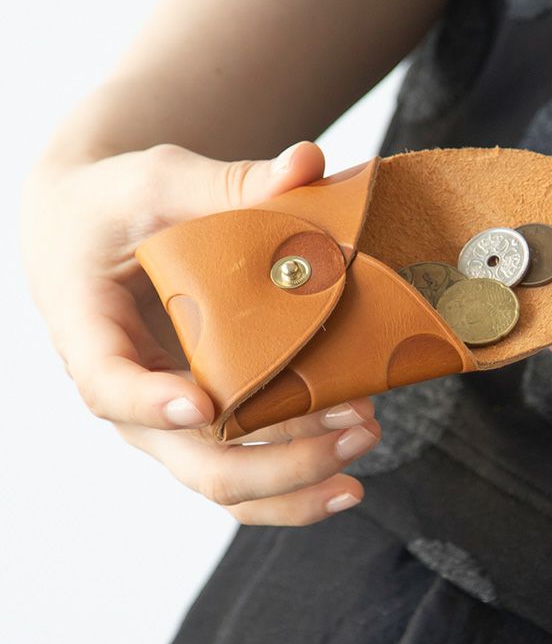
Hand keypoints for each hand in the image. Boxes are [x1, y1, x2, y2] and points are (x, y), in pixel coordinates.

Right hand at [20, 127, 380, 524]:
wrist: (95, 233)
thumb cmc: (115, 206)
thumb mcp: (157, 181)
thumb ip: (226, 181)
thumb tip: (307, 163)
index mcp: (91, 335)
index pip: (110, 386)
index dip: (152, 404)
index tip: (202, 404)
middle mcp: (130, 395)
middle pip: (193, 461)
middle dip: (276, 465)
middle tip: (352, 434)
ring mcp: (170, 417)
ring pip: (227, 481)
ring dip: (300, 477)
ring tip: (367, 436)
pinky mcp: (207, 416)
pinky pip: (249, 460)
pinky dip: (299, 464)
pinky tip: (355, 435)